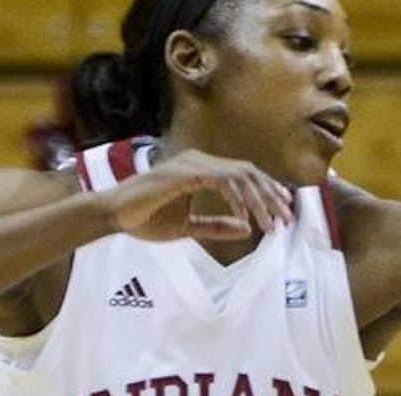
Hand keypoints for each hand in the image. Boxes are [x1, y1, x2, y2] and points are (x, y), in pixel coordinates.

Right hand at [100, 149, 294, 241]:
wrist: (114, 217)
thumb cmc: (146, 220)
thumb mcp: (189, 227)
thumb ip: (217, 226)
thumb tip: (246, 228)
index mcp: (202, 170)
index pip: (244, 176)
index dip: (267, 192)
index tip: (283, 213)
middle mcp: (199, 161)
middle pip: (248, 172)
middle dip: (271, 196)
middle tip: (286, 219)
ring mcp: (191, 164)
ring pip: (239, 175)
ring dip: (259, 200)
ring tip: (269, 223)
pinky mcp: (183, 173)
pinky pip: (221, 180)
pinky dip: (237, 198)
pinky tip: (245, 217)